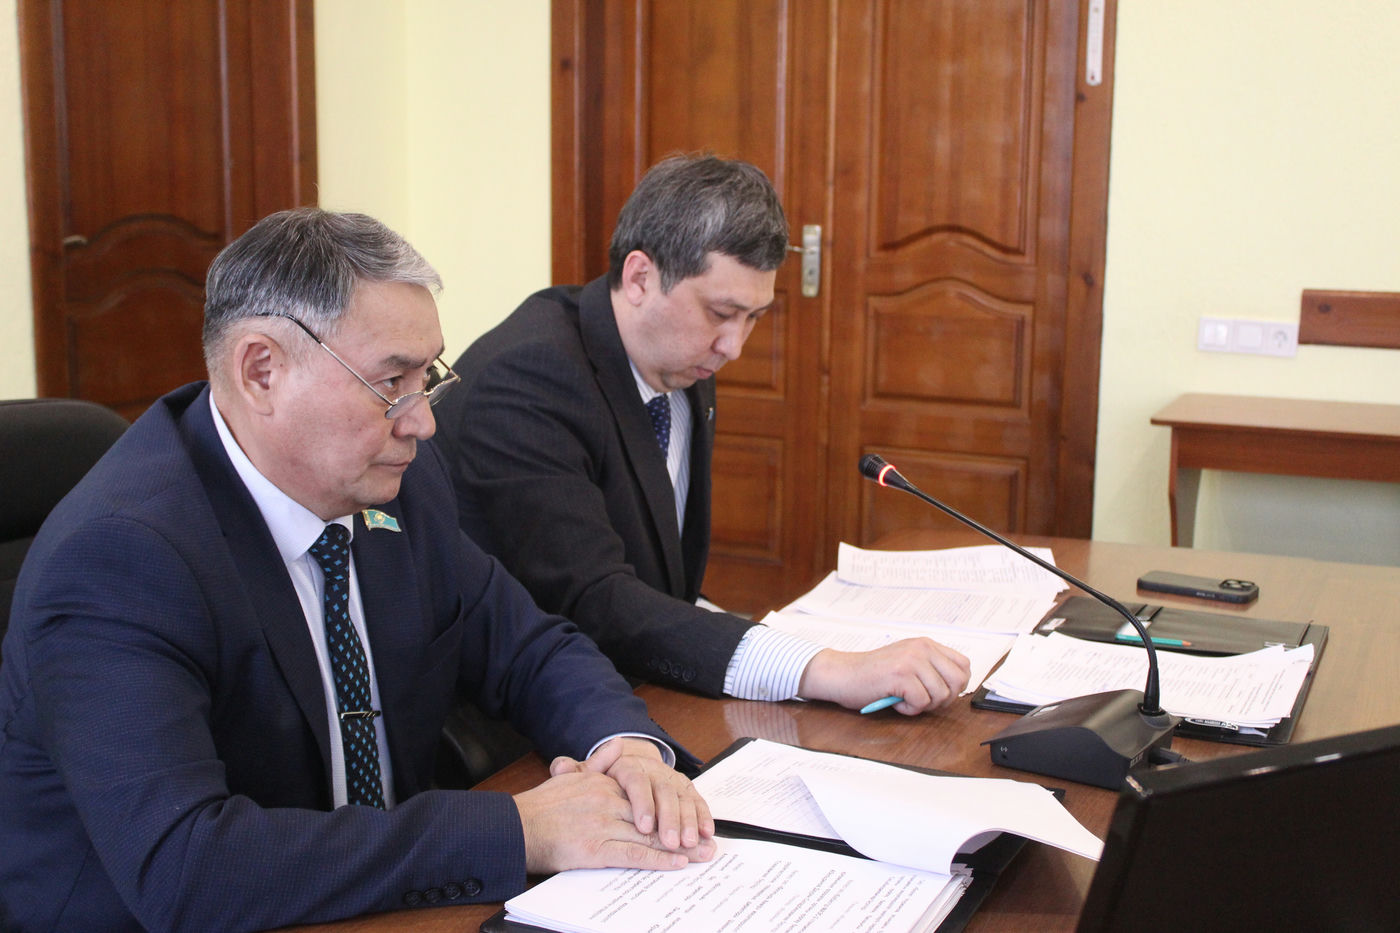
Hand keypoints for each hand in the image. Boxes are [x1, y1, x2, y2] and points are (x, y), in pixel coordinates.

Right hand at [512, 739, 714, 874]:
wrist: (518, 827)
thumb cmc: (540, 807)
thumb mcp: (570, 776)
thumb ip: (597, 762)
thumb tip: (616, 743)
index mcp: (604, 783)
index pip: (648, 794)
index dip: (673, 807)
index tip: (693, 816)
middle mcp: (608, 801)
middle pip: (656, 815)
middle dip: (685, 829)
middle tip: (709, 841)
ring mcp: (603, 825)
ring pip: (650, 835)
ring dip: (680, 847)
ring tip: (702, 855)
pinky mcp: (595, 849)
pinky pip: (633, 854)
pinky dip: (657, 859)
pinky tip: (676, 863)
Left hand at [581, 737, 714, 851]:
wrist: (620, 772)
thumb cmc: (600, 783)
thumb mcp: (584, 778)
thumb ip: (575, 773)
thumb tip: (560, 765)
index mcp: (627, 767)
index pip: (637, 782)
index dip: (643, 804)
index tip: (644, 826)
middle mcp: (652, 770)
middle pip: (664, 793)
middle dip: (671, 820)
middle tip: (671, 843)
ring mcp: (670, 779)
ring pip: (683, 799)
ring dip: (689, 822)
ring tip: (691, 843)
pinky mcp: (684, 789)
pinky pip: (696, 801)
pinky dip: (703, 816)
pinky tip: (707, 832)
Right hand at [797, 638, 970, 714]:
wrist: (842, 674)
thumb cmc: (873, 674)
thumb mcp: (907, 662)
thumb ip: (930, 668)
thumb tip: (957, 687)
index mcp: (925, 644)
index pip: (964, 665)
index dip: (957, 685)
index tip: (939, 692)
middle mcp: (921, 648)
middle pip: (959, 681)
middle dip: (945, 698)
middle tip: (924, 700)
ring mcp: (911, 660)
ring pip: (941, 694)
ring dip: (924, 705)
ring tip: (905, 699)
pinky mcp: (900, 675)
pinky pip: (921, 702)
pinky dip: (910, 709)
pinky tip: (896, 701)